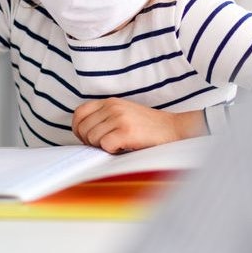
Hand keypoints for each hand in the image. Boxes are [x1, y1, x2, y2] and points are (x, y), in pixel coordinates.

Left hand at [72, 99, 203, 153]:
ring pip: (92, 138)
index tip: (86, 138)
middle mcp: (112, 107)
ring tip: (117, 145)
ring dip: (102, 147)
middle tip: (104, 145)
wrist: (173, 129)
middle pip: (83, 128)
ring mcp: (119, 118)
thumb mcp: (123, 113)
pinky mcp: (126, 131)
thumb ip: (104, 117)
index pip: (79, 113)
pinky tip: (123, 148)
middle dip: (89, 141)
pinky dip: (112, 151)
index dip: (78, 128)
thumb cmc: (148, 127)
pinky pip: (105, 145)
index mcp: (110, 101)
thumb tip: (83, 133)